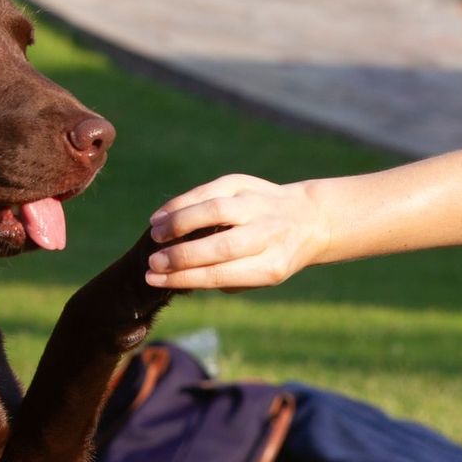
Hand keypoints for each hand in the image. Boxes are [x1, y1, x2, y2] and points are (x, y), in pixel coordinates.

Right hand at [145, 175, 329, 291]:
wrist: (309, 218)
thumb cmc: (272, 254)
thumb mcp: (259, 276)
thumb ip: (224, 278)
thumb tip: (176, 274)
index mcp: (270, 266)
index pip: (222, 275)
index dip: (184, 277)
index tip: (154, 279)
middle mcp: (268, 234)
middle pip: (220, 247)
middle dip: (181, 255)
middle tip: (152, 262)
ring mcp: (258, 205)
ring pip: (215, 211)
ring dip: (179, 222)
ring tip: (155, 234)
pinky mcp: (246, 183)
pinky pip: (210, 190)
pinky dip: (183, 202)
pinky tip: (162, 214)